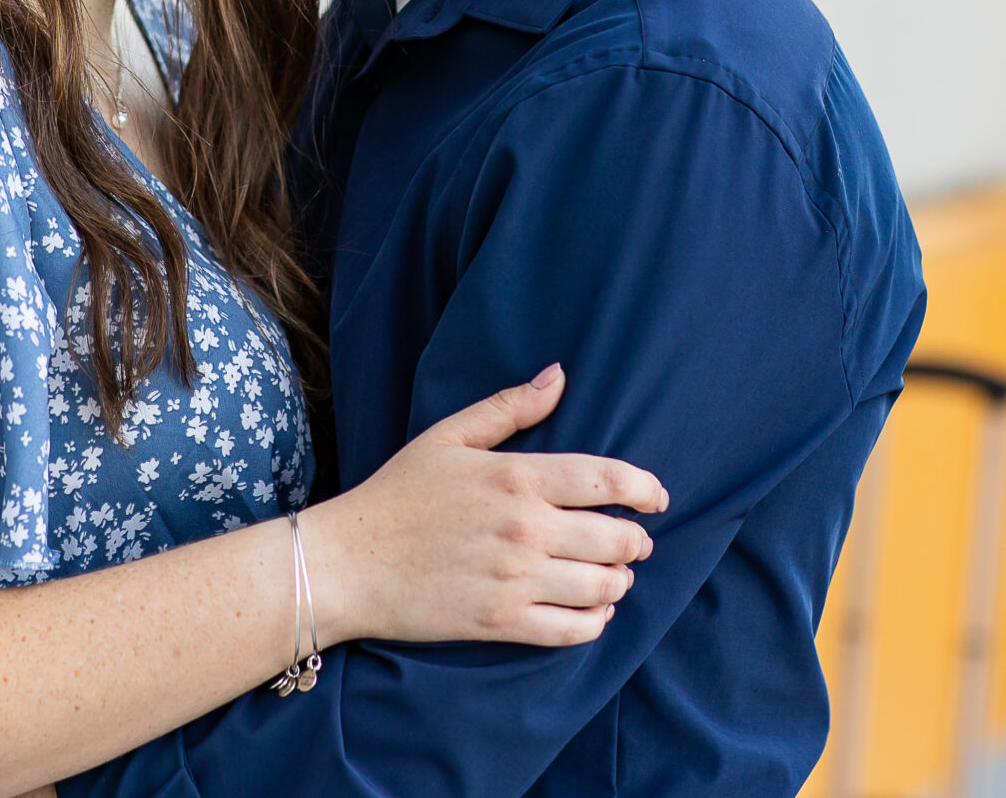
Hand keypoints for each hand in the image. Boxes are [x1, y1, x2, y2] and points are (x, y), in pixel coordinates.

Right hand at [301, 364, 667, 648]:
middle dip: (636, 540)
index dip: (644, 489)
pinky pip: (573, 630)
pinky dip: (596, 623)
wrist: (348, 562)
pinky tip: (593, 612)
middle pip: (615, 538)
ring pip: (602, 587)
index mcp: (515, 476)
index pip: (606, 480)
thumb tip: (559, 375)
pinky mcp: (500, 622)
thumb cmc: (397, 494)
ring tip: (615, 575)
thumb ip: (508, 408)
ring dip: (620, 581)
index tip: (657, 497)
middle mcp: (523, 528)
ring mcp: (514, 579)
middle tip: (635, 541)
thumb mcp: (448, 436)